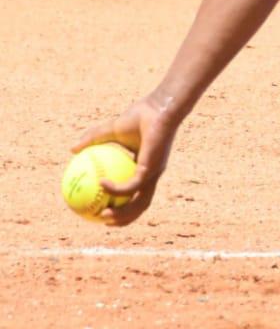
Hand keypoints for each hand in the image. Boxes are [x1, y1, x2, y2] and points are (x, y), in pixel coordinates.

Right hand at [71, 96, 179, 225]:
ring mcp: (154, 174)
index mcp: (144, 167)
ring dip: (123, 214)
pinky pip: (132, 185)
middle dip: (124, 218)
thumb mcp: (110, 129)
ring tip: (104, 217)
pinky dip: (117, 189)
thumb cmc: (138, 116)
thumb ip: (92, 139)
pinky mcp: (152, 170)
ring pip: (139, 203)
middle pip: (139, 205)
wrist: (157, 108)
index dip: (121, 204)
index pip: (134, 193)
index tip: (102, 209)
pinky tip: (103, 185)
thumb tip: (72, 149)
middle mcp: (151, 174)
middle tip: (103, 220)